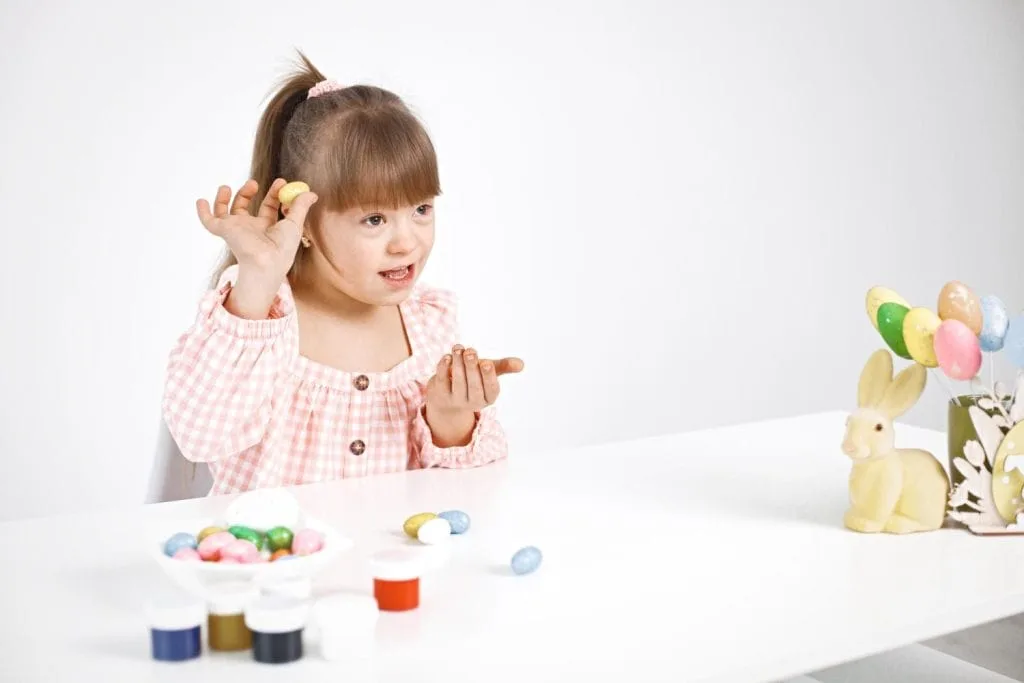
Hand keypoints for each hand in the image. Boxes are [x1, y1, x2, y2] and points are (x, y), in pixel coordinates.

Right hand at [196, 178, 317, 283]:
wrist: (267, 260)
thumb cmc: (283, 247)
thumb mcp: (295, 223)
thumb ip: (300, 206)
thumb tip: (311, 193)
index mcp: (267, 229)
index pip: (267, 207)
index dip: (273, 194)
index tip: (281, 182)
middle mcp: (249, 229)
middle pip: (244, 207)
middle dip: (247, 192)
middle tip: (254, 183)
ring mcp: (236, 229)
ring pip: (224, 211)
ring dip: (224, 198)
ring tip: (227, 187)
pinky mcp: (224, 231)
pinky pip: (209, 222)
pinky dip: (203, 212)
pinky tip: (201, 201)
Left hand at [424, 345, 523, 446]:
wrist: (446, 394)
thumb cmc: (472, 379)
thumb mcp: (488, 372)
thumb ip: (504, 367)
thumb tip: (521, 364)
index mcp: (488, 397)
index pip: (491, 390)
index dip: (489, 377)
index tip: (486, 363)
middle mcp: (473, 403)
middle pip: (474, 387)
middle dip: (472, 368)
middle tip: (471, 351)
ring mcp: (455, 400)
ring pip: (458, 382)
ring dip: (458, 363)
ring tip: (459, 348)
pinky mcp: (440, 394)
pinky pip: (442, 381)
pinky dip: (444, 368)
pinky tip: (448, 356)